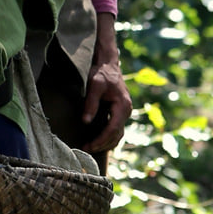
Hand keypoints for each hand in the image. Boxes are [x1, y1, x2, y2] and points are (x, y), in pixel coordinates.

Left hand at [83, 16, 131, 151]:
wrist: (108, 64)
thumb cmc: (101, 73)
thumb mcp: (94, 85)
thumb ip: (91, 103)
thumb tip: (85, 122)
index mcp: (123, 105)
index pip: (113, 128)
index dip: (101, 139)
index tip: (89, 145)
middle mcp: (126, 111)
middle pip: (116, 135)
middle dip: (102, 144)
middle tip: (86, 149)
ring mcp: (124, 113)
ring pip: (118, 135)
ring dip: (106, 143)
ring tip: (91, 147)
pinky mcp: (119, 113)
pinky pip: (116, 129)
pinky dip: (108, 137)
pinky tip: (97, 141)